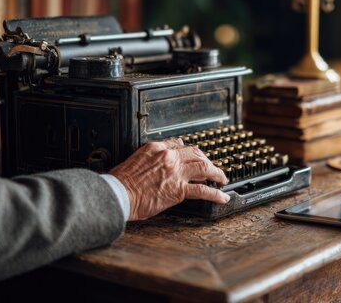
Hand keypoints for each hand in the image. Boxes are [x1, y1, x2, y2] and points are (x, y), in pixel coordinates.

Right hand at [110, 138, 229, 220]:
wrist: (118, 194)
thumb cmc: (121, 181)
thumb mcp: (135, 159)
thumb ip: (150, 157)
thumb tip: (157, 158)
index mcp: (156, 148)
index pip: (180, 144)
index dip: (191, 152)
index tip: (196, 157)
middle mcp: (168, 157)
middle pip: (196, 153)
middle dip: (207, 160)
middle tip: (212, 168)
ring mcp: (175, 173)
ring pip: (204, 167)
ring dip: (217, 173)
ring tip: (222, 179)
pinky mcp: (179, 190)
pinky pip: (203, 190)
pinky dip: (216, 194)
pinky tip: (222, 196)